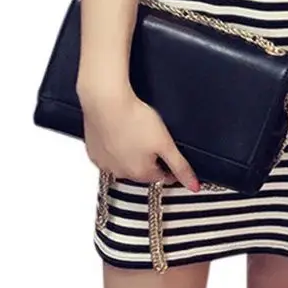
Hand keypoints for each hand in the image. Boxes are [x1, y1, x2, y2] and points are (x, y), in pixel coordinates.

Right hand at [79, 85, 200, 191]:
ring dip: (131, 153)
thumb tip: (194, 186)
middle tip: (154, 139)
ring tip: (136, 133)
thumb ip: (180, 166)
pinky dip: (114, 146)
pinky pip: (107, 153)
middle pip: (142, 170)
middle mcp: (120, 172)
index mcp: (140, 173)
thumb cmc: (135, 119)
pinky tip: (119, 132)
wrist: (106, 102)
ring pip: (123, 162)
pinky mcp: (92, 150)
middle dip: (150, 159)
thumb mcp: (165, 143)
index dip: (170, 167)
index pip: (161, 177)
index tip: (172, 156)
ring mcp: (104, 162)